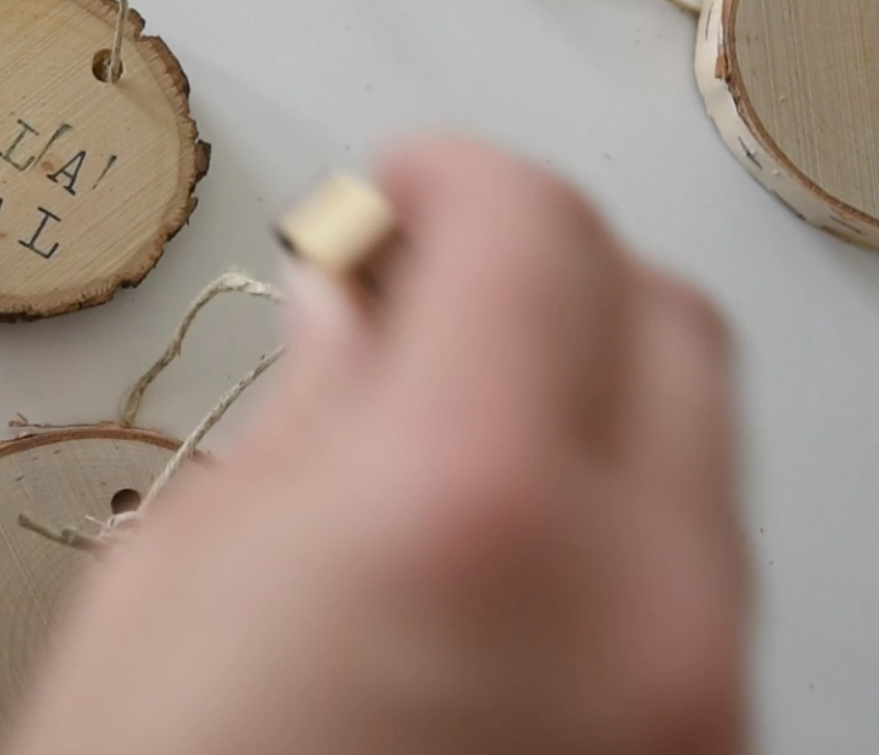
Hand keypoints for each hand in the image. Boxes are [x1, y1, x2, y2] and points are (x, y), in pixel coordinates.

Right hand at [6, 139, 745, 754]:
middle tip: (421, 280)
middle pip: (662, 317)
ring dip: (578, 385)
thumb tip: (360, 306)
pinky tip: (480, 533)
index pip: (532, 234)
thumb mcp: (184, 569)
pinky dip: (600, 507)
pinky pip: (685, 570)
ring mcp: (690, 701)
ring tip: (436, 417)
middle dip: (541, 263)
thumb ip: (307, 408)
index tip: (395, 193)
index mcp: (466, 512)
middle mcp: (630, 602)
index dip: (449, 177)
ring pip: (693, 445)